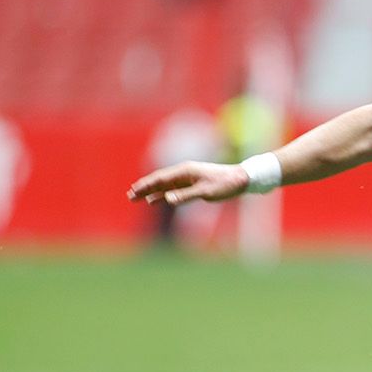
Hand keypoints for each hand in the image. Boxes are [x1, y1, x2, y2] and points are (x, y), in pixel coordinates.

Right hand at [127, 160, 249, 205]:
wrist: (241, 179)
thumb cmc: (225, 185)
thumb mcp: (206, 193)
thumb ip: (186, 196)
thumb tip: (167, 199)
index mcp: (185, 171)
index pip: (160, 178)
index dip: (146, 185)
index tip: (133, 191)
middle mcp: (184, 172)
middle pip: (159, 180)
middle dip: (144, 187)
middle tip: (129, 195)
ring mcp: (188, 178)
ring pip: (165, 185)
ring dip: (151, 191)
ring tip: (137, 197)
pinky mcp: (193, 184)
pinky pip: (174, 189)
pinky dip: (163, 194)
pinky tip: (155, 200)